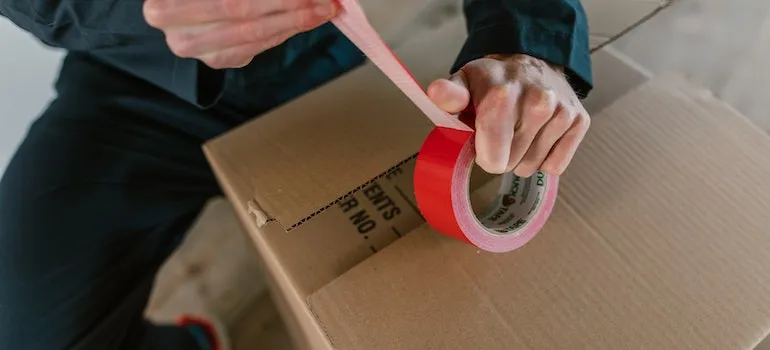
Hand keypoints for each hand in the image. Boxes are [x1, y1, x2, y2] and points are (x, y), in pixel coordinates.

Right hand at [143, 0, 338, 68]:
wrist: (182, 6)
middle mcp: (170, 20)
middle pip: (241, 9)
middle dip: (288, 4)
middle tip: (323, 0)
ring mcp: (192, 46)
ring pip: (252, 32)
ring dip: (293, 21)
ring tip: (322, 10)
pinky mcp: (213, 61)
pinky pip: (255, 48)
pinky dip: (283, 33)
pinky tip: (303, 23)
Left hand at [427, 54, 589, 176]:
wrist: (532, 61)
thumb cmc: (492, 81)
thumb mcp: (463, 82)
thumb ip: (448, 94)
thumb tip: (437, 93)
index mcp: (503, 96)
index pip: (494, 157)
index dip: (484, 155)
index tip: (482, 140)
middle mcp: (538, 102)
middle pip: (512, 164)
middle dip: (502, 154)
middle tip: (501, 130)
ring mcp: (562, 112)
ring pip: (533, 166)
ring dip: (522, 156)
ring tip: (519, 130)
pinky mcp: (580, 121)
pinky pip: (555, 165)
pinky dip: (544, 158)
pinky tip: (538, 135)